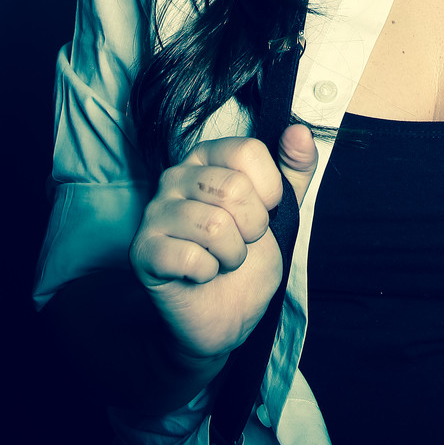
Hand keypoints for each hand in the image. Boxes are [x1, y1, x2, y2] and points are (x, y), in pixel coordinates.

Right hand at [130, 126, 317, 360]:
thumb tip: (300, 131)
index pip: (249, 151)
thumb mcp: (283, 209)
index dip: (269, 191)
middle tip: (242, 241)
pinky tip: (201, 273)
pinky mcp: (142, 250)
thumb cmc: (251, 256)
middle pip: (233, 188)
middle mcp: (175, 176)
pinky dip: (208, 272)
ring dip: (233, 253)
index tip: (264, 210)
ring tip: (223, 258)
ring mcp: (154, 212)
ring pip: (215, 225)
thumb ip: (295, 169)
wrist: (228, 313)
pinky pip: (190, 257)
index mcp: (207, 156)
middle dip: (253, 227)